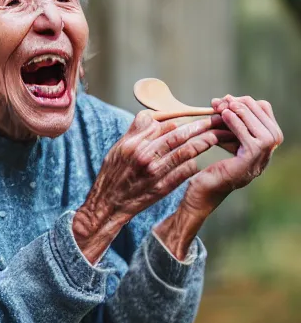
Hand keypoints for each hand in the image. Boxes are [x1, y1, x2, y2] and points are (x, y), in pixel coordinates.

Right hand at [73, 111, 225, 262]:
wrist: (107, 204)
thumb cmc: (112, 174)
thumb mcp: (118, 148)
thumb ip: (136, 132)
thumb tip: (154, 118)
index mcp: (133, 142)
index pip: (164, 124)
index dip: (181, 120)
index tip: (192, 118)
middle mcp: (144, 155)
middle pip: (178, 135)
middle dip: (199, 126)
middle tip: (214, 121)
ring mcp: (154, 171)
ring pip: (185, 151)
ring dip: (203, 143)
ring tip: (215, 137)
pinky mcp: (162, 187)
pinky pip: (184, 172)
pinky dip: (193, 164)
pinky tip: (198, 161)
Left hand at [155, 95, 282, 259]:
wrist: (196, 195)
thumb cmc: (203, 168)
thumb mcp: (216, 142)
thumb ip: (223, 125)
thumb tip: (222, 102)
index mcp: (259, 152)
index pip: (268, 122)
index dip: (251, 106)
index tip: (228, 100)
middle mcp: (264, 160)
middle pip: (271, 126)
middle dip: (249, 108)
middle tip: (226, 100)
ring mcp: (258, 165)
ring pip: (267, 134)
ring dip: (246, 115)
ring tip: (226, 105)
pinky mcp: (247, 168)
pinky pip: (253, 143)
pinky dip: (239, 126)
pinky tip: (224, 116)